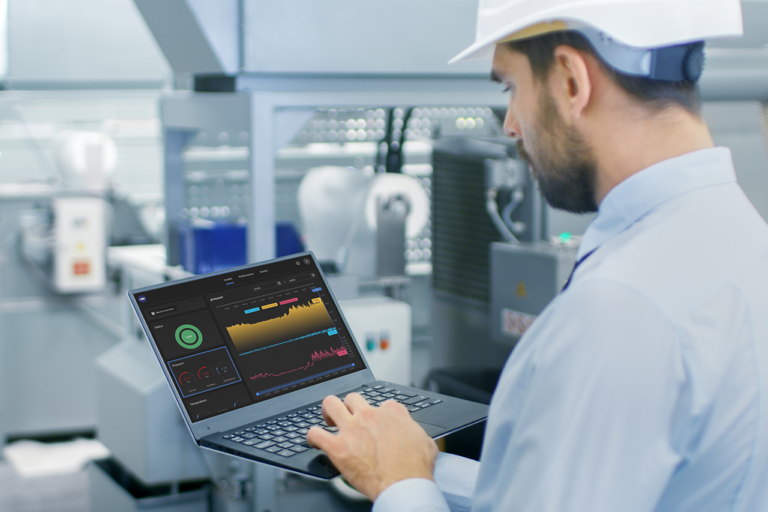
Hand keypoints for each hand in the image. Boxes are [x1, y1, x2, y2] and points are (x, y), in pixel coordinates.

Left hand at [306, 393, 438, 500]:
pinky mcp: (338, 447)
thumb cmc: (415, 469)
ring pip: (330, 404)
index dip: (377, 414)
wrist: (404, 486)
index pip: (380, 403)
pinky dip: (312, 437)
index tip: (375, 423)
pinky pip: (315, 434)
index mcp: (391, 412)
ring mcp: (352, 430)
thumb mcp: (426, 442)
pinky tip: (314, 442)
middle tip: (348, 419)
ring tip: (328, 421)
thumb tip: (414, 432)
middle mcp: (369, 415)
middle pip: (352, 398)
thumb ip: (415, 431)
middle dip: (348, 407)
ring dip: (327, 412)